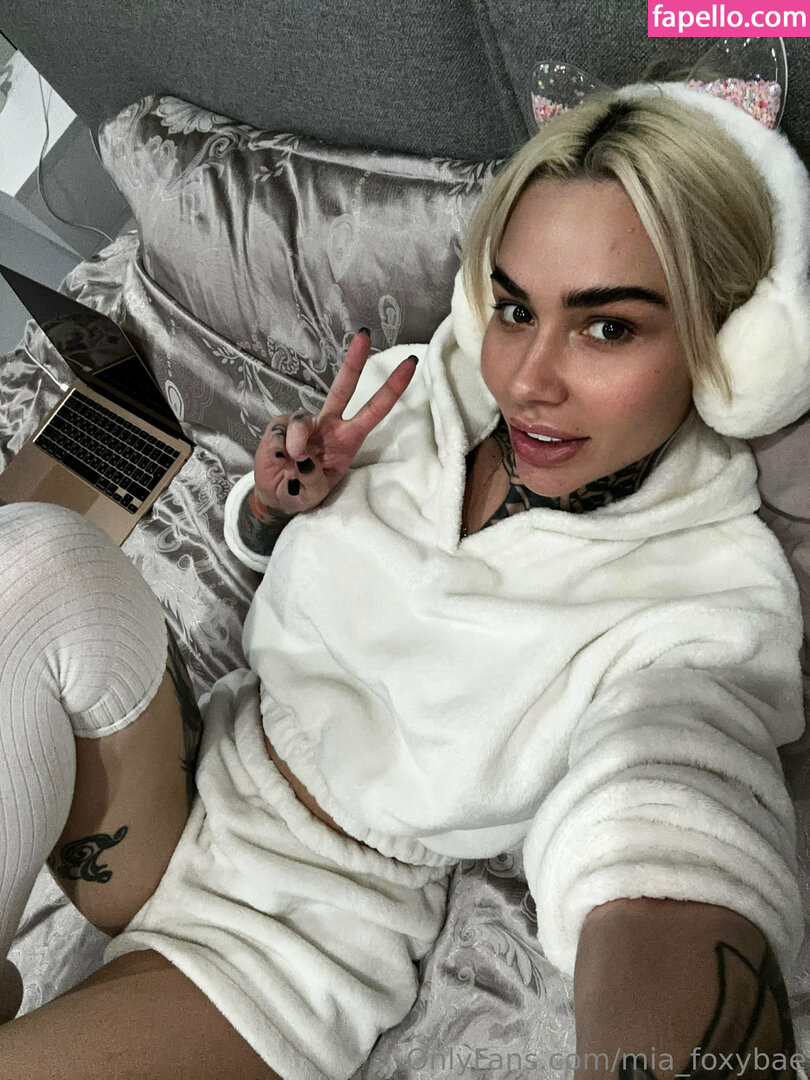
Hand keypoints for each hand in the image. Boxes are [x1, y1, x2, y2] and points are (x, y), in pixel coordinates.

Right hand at [252, 330, 418, 515]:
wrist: (276, 497)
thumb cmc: (302, 492)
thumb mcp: (313, 493)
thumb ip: (311, 477)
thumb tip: (300, 453)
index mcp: (348, 439)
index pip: (373, 410)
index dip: (391, 389)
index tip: (410, 366)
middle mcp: (329, 426)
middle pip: (343, 388)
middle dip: (354, 362)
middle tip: (365, 336)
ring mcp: (304, 424)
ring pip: (302, 419)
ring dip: (297, 443)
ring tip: (291, 463)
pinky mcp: (280, 425)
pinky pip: (281, 430)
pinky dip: (278, 447)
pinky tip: (279, 459)